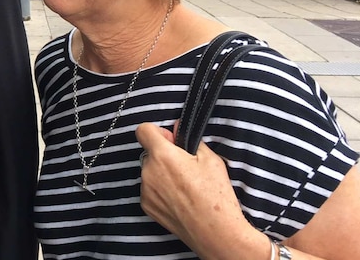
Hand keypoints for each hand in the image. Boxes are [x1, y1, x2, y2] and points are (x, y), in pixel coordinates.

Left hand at [135, 123, 265, 258]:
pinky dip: (160, 190)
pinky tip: (179, 199)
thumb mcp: (211, 160)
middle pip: (149, 153)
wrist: (215, 232)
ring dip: (161, 174)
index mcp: (162, 156)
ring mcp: (145, 190)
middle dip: (163, 155)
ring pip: (149, 172)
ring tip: (185, 187)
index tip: (171, 140)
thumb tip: (176, 128)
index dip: (157, 132)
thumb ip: (189, 139)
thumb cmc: (216, 195)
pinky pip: (150, 189)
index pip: (143, 130)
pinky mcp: (146, 206)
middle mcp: (148, 171)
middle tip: (185, 168)